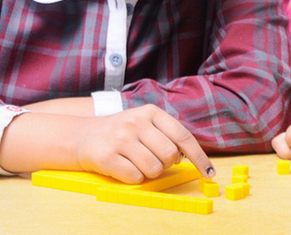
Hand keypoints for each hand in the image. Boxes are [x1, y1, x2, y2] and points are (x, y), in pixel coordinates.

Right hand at [75, 104, 214, 183]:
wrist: (82, 136)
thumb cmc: (121, 133)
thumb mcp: (144, 123)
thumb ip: (166, 134)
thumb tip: (188, 156)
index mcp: (151, 112)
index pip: (183, 136)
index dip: (199, 156)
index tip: (209, 172)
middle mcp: (136, 122)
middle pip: (170, 155)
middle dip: (165, 164)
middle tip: (153, 160)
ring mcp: (120, 139)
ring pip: (154, 169)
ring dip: (149, 172)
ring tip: (136, 162)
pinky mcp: (107, 157)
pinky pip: (135, 178)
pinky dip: (134, 178)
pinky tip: (124, 167)